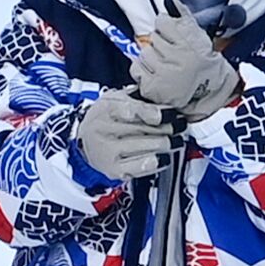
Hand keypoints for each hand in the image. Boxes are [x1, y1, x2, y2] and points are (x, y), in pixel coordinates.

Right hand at [70, 83, 185, 183]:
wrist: (83, 140)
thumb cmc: (105, 117)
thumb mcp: (115, 99)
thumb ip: (137, 97)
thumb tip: (164, 96)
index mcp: (107, 109)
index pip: (133, 110)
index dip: (155, 113)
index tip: (171, 114)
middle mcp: (106, 130)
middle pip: (147, 129)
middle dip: (170, 127)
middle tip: (181, 125)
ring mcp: (110, 151)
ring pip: (150, 147)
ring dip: (169, 143)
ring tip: (178, 139)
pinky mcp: (115, 169)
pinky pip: (144, 166)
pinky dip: (159, 160)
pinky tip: (165, 156)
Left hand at [125, 11, 241, 120]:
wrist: (207, 91)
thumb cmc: (202, 63)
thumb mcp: (199, 38)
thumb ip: (184, 18)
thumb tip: (171, 0)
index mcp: (188, 43)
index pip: (163, 22)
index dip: (164, 26)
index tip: (169, 32)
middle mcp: (175, 57)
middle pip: (152, 38)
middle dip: (159, 43)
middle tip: (168, 52)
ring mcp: (163, 73)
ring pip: (143, 53)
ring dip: (150, 57)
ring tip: (162, 63)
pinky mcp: (153, 87)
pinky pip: (136, 69)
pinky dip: (142, 70)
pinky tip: (153, 73)